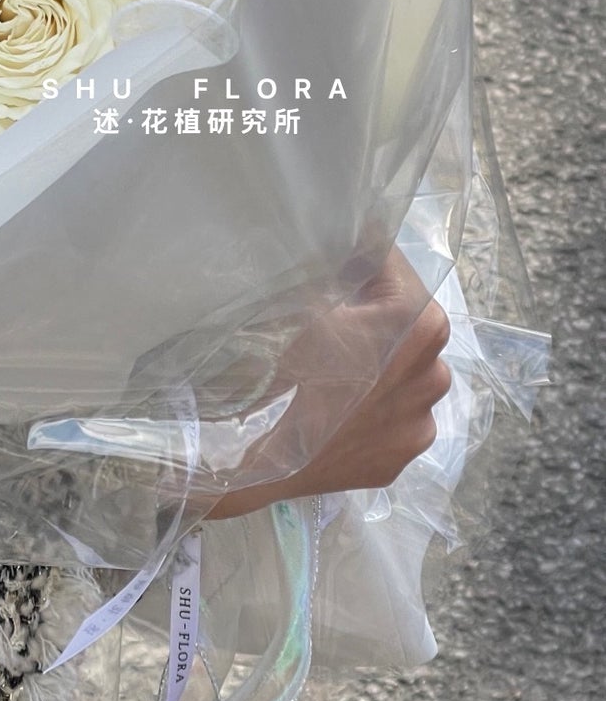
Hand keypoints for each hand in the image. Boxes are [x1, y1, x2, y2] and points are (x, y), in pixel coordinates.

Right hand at [205, 248, 450, 521]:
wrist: (264, 462)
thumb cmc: (287, 370)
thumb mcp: (300, 300)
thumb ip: (325, 267)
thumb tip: (328, 237)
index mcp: (421, 324)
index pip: (394, 265)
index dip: (359, 253)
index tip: (334, 251)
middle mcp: (436, 372)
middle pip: (404, 321)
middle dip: (371, 309)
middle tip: (328, 306)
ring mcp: (423, 420)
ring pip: (402, 372)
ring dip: (376, 361)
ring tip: (332, 363)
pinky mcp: (404, 457)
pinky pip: (391, 416)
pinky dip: (370, 405)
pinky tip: (334, 405)